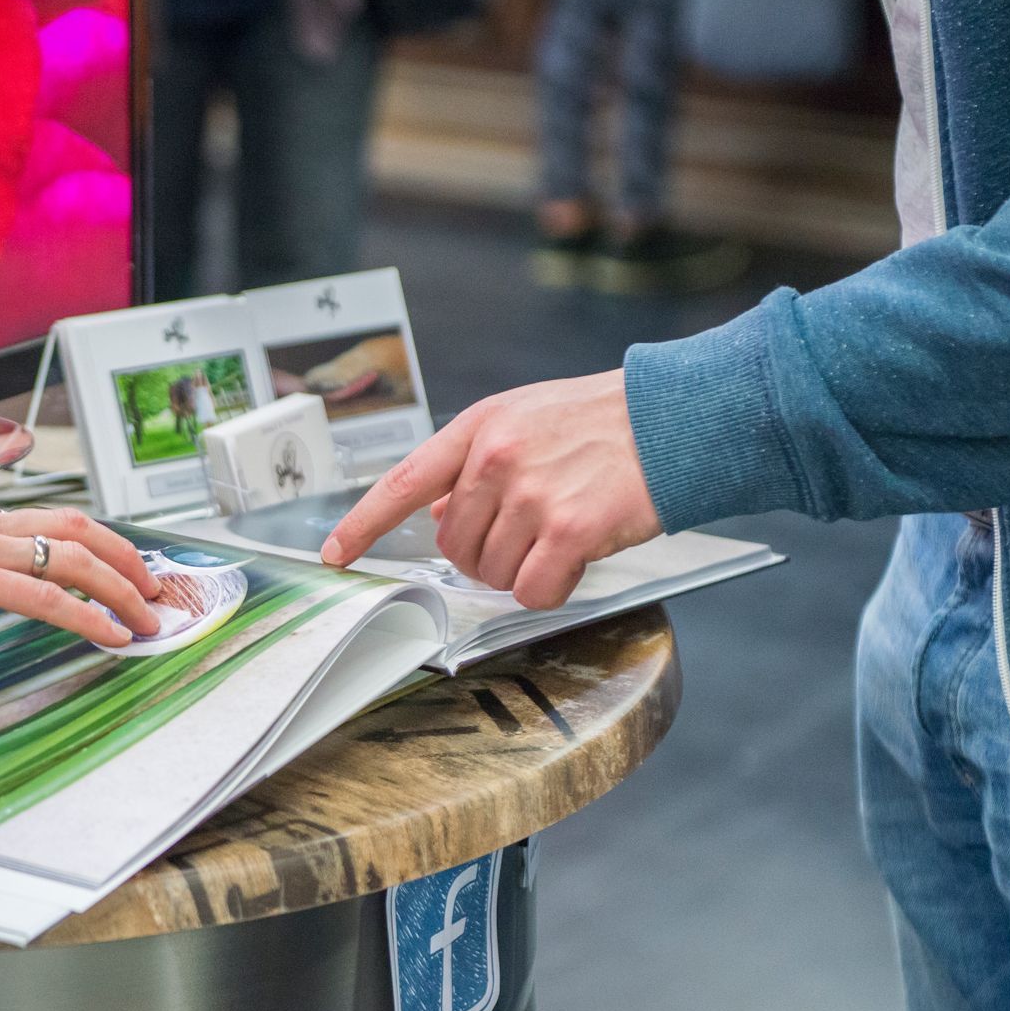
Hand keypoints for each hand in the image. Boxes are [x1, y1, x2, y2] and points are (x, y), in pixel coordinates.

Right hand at [0, 496, 161, 645]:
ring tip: (148, 616)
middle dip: (124, 556)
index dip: (88, 541)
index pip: (44, 521)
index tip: (112, 561)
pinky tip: (114, 636)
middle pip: (77, 529)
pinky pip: (48, 598)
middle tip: (152, 585)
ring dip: (122, 588)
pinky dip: (90, 617)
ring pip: (75, 559)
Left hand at [321, 369, 662, 607]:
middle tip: (528, 534)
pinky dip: (551, 589)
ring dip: (522, 570)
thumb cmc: (602, 423)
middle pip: (453, 547)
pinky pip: (532, 591)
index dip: (362, 524)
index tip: (335, 555)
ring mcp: (533, 493)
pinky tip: (576, 559)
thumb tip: (436, 515)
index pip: (403, 483)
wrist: (674, 419)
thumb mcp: (525, 420)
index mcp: (480, 428)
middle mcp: (498, 458)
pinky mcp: (571, 528)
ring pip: (492, 573)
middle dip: (483, 555)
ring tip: (560, 534)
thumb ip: (475, 464)